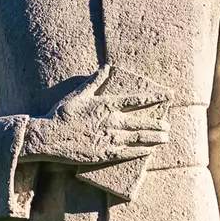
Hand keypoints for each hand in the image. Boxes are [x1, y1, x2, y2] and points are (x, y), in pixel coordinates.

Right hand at [19, 64, 169, 167]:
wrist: (49, 137)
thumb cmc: (62, 114)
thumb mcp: (78, 94)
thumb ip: (95, 82)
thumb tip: (105, 67)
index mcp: (106, 104)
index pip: (137, 99)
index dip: (156, 96)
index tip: (170, 94)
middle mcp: (112, 121)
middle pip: (142, 122)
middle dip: (158, 123)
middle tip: (169, 125)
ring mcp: (110, 138)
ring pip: (139, 138)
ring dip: (155, 138)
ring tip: (166, 137)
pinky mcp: (105, 153)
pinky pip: (129, 153)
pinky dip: (142, 151)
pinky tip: (151, 150)